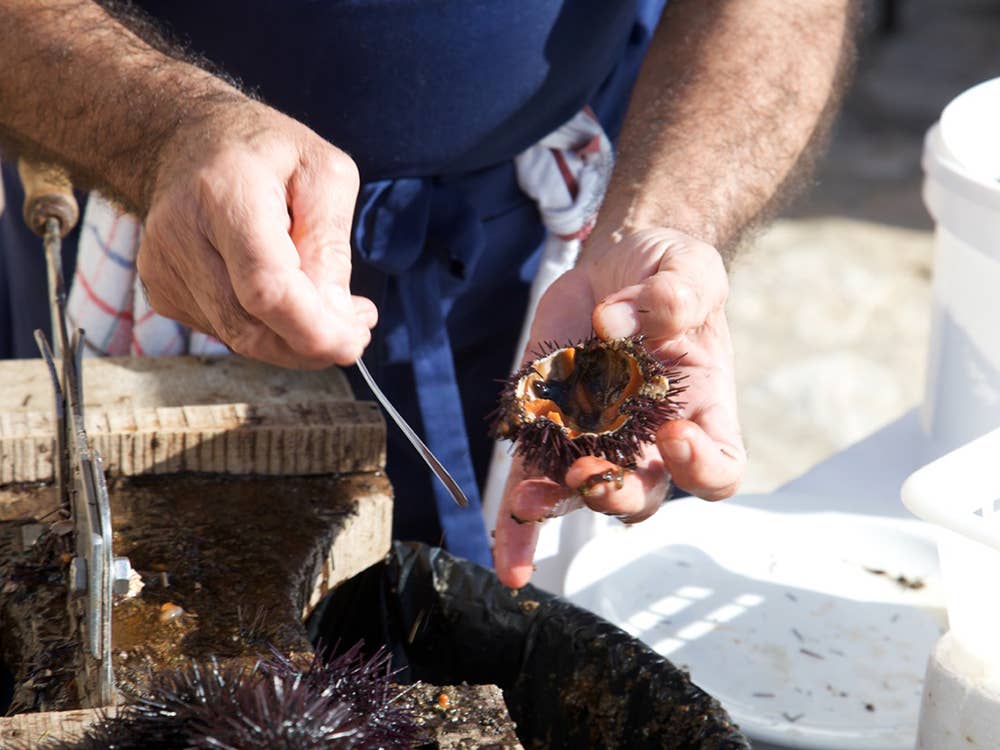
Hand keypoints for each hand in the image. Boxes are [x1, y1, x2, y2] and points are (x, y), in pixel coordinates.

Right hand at [138, 101, 375, 367]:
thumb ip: (330, 242)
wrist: (181, 138)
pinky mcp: (162, 290)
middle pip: (250, 327)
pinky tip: (287, 298)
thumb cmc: (264, 150)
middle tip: (355, 330)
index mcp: (225, 191)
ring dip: (295, 340)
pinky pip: (227, 330)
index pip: (266, 286)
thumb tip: (337, 315)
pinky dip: (267, 328)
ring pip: (240, 338)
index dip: (313, 329)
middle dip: (313, 344)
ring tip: (331, 308)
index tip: (355, 340)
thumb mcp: (323, 173)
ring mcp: (164, 267)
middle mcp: (181, 233)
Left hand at [493, 227, 745, 587]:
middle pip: (644, 493)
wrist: (621, 268)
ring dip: (556, 507)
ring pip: (581, 494)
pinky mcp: (547, 427)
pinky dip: (516, 520)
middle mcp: (649, 439)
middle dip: (617, 493)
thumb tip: (622, 323)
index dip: (701, 467)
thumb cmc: (669, 273)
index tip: (675, 436)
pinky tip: (504, 555)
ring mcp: (595, 437)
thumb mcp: (689, 269)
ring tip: (532, 503)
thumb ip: (678, 292)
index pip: (719, 467)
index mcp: (700, 411)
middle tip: (592, 474)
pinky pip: (531, 480)